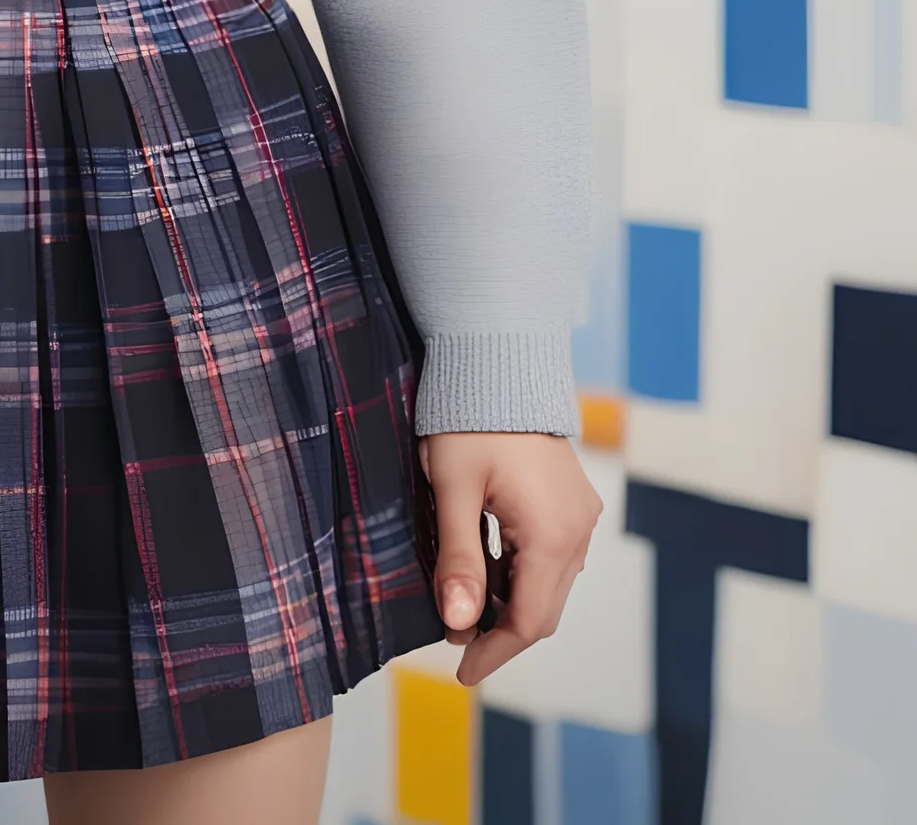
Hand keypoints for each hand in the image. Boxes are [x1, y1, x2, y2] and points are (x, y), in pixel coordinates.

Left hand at [418, 430, 602, 686]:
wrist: (498, 360)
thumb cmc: (469, 419)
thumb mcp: (453, 490)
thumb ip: (458, 560)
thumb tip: (458, 626)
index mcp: (553, 534)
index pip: (528, 621)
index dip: (495, 652)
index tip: (460, 672)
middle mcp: (577, 531)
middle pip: (544, 608)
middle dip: (502, 632)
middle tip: (457, 642)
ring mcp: (579, 515)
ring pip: (549, 583)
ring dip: (511, 601)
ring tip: (463, 604)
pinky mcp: (572, 501)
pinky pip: (552, 554)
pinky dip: (521, 572)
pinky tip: (487, 568)